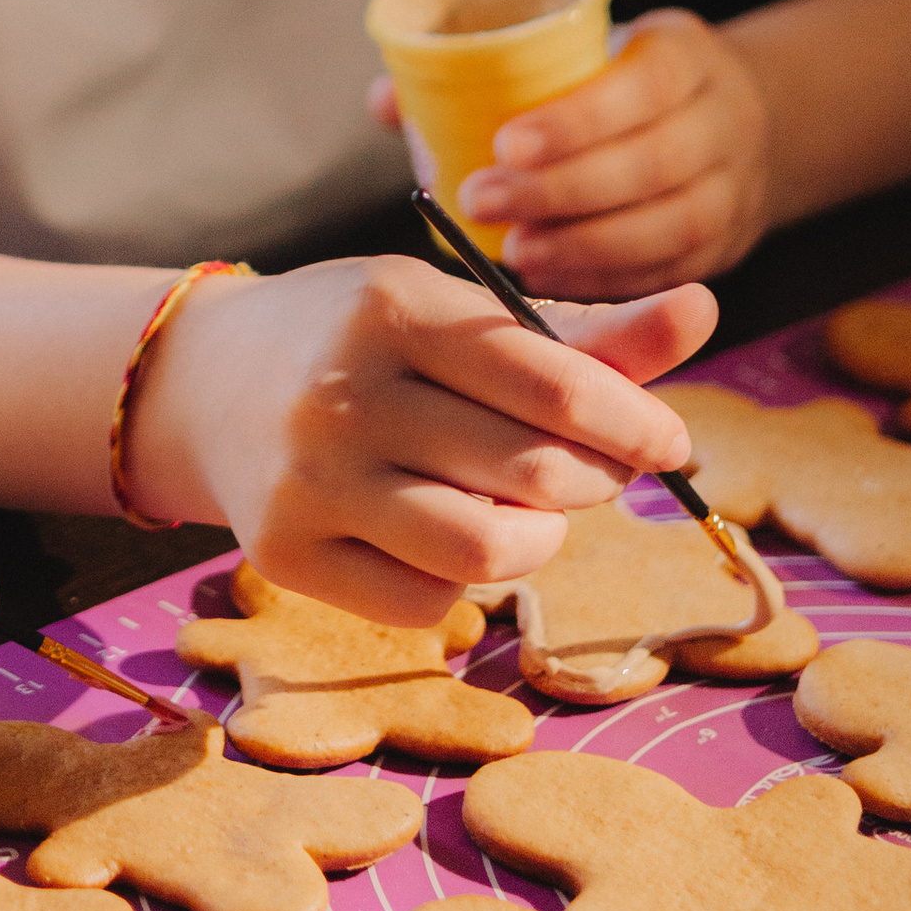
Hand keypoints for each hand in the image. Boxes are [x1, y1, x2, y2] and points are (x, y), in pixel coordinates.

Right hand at [126, 254, 714, 628]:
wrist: (206, 381)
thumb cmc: (366, 341)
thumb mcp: (457, 312)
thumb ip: (584, 329)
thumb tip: (704, 310)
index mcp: (394, 307)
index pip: (552, 382)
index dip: (633, 422)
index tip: (667, 443)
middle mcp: (343, 392)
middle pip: (531, 472)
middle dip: (592, 480)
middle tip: (590, 472)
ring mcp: (307, 479)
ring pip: (485, 552)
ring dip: (539, 542)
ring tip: (531, 514)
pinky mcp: (283, 552)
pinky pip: (422, 603)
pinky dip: (462, 586)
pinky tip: (448, 539)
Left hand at [458, 12, 772, 294]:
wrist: (730, 120)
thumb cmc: (625, 83)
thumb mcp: (584, 51)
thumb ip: (488, 73)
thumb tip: (385, 101)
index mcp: (685, 56)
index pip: (644, 86)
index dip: (577, 121)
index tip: (504, 145)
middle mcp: (724, 121)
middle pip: (653, 163)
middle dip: (562, 191)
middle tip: (480, 202)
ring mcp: (734, 189)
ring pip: (671, 225)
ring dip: (585, 246)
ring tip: (513, 252)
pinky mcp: (727, 246)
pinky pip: (672, 271)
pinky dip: (608, 280)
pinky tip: (549, 281)